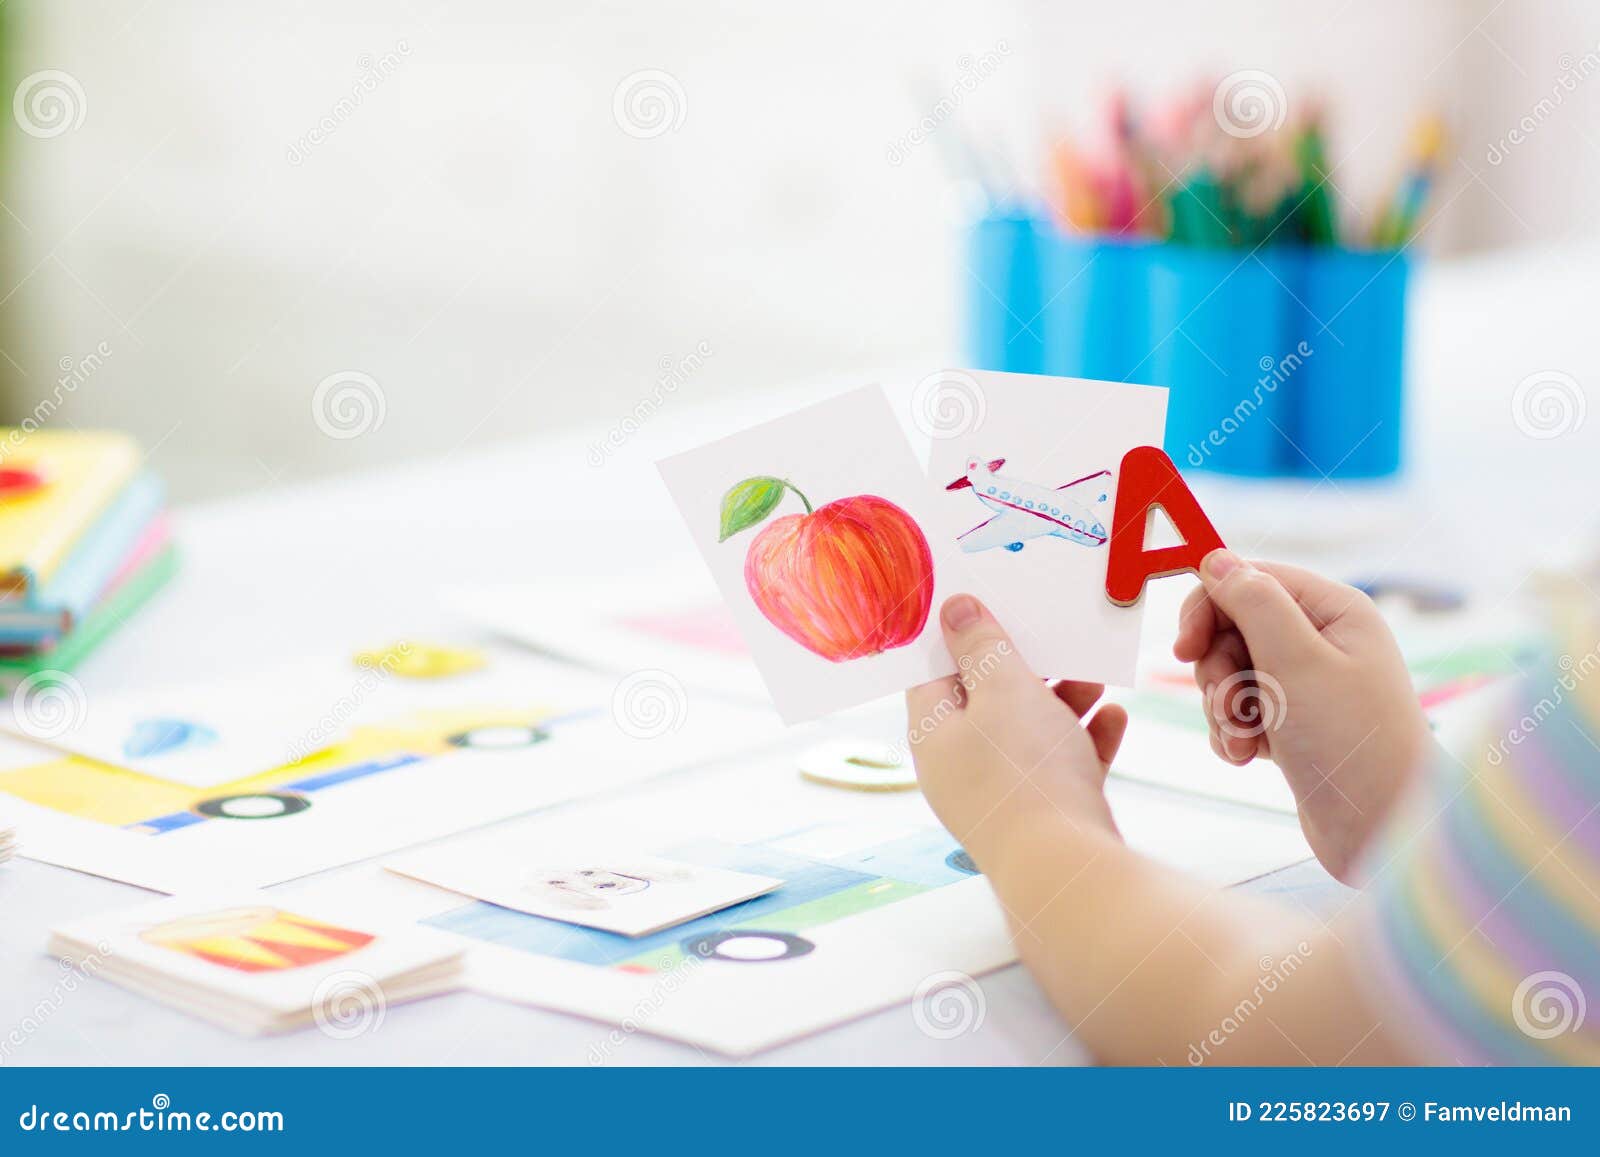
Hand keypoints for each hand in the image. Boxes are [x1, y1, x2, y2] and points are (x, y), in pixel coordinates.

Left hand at [905, 594, 1128, 865]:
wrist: (1066, 872)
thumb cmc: (1025, 773)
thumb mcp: (1003, 689)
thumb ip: (981, 645)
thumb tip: (953, 609)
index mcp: (932, 734)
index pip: (933, 673)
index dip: (960, 637)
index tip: (992, 607)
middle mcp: (959, 766)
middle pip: (987, 701)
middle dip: (1028, 668)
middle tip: (1058, 639)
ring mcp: (1000, 794)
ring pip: (1030, 732)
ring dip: (1064, 700)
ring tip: (1096, 676)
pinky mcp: (1042, 815)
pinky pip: (1061, 766)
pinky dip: (1086, 739)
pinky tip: (1114, 718)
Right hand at [1173, 550, 1432, 881]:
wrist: (1384, 829)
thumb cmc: (1351, 741)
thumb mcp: (1296, 661)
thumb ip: (1252, 602)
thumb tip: (1215, 558)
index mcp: (1332, 610)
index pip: (1249, 579)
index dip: (1208, 607)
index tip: (1184, 649)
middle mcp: (1321, 639)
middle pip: (1231, 627)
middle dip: (1216, 670)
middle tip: (1231, 705)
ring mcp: (1306, 683)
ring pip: (1229, 673)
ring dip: (1223, 708)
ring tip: (1245, 741)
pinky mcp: (1293, 723)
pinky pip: (1238, 711)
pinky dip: (1232, 733)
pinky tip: (1249, 757)